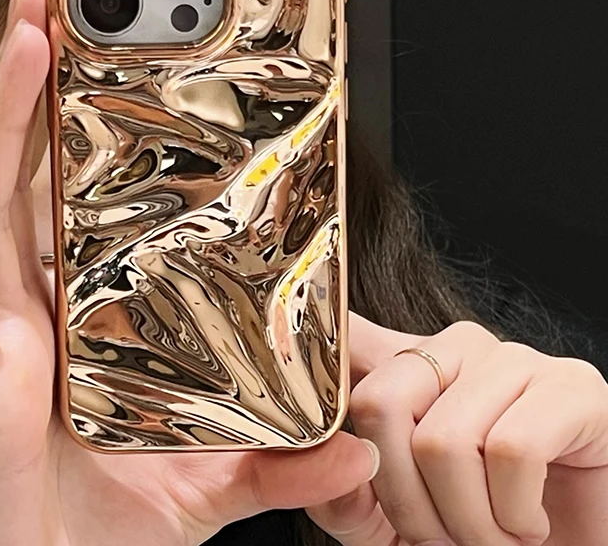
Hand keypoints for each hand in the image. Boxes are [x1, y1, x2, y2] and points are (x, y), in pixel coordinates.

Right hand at [0, 0, 379, 545]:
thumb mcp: (206, 475)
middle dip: (36, 85)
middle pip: (26, 169)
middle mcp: (29, 300)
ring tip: (26, 41)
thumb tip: (352, 448)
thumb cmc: (102, 521)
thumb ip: (274, 459)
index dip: (85, 127)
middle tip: (59, 8)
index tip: (109, 64)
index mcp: (78, 307)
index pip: (77, 196)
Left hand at [307, 315, 607, 545]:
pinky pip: (512, 451)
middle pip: (379, 404)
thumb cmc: (482, 525)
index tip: (285, 379)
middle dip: (403, 500)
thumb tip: (325, 462)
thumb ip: (345, 493)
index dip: (314, 355)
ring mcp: (514, 359)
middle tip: (440, 535)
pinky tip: (528, 521)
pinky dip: (514, 516)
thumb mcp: (394, 517)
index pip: (345, 336)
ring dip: (466, 523)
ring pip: (443, 440)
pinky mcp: (572, 388)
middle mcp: (456, 347)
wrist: (575, 545)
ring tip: (491, 534)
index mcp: (408, 363)